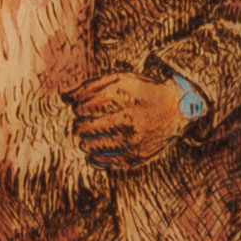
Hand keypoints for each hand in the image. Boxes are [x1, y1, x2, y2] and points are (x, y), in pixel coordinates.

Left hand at [65, 67, 197, 179]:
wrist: (176, 110)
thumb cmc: (143, 92)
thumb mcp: (121, 80)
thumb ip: (92, 86)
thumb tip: (64, 97)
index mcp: (123, 99)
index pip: (83, 108)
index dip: (78, 108)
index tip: (82, 108)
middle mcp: (128, 121)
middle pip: (84, 128)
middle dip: (79, 125)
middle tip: (83, 124)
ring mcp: (132, 141)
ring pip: (91, 146)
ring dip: (85, 140)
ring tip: (90, 135)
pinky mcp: (135, 157)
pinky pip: (103, 161)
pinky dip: (95, 156)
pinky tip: (97, 148)